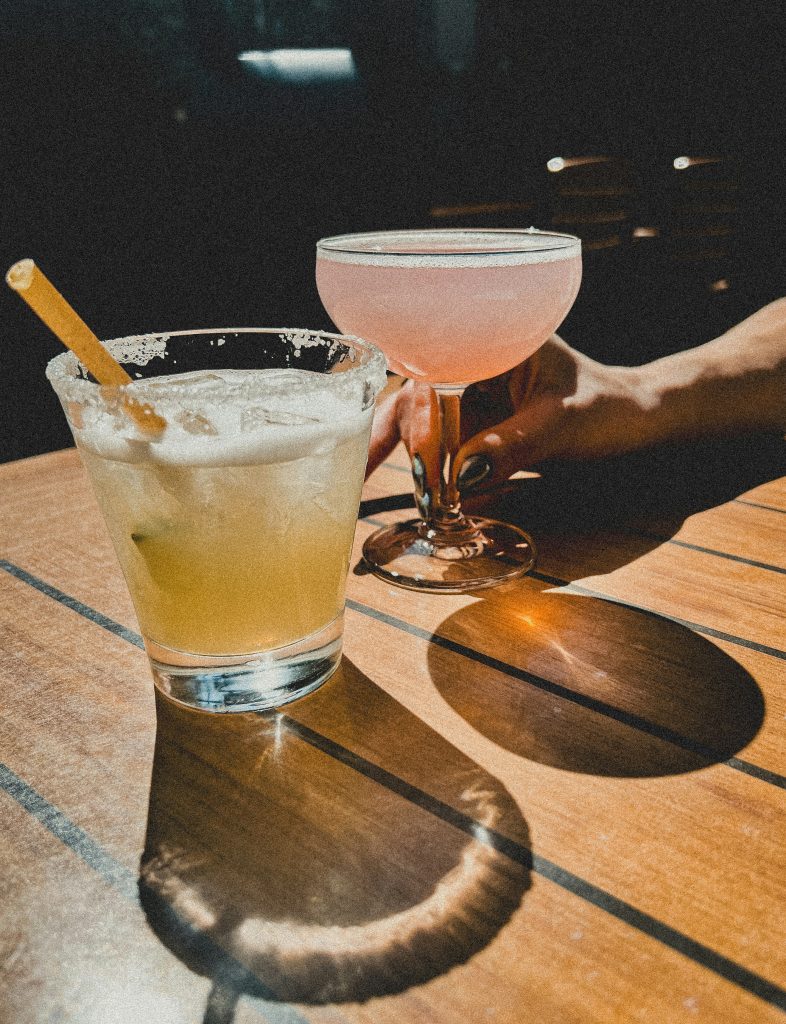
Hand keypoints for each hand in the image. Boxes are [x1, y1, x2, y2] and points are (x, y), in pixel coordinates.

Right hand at [366, 335, 651, 490]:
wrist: (637, 422)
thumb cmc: (610, 409)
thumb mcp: (564, 426)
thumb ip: (513, 447)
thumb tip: (459, 476)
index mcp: (492, 335)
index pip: (433, 371)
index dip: (418, 418)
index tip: (420, 464)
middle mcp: (473, 356)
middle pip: (416, 397)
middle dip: (404, 442)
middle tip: (400, 489)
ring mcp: (472, 390)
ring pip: (421, 422)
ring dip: (412, 461)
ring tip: (403, 498)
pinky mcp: (476, 420)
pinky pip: (441, 443)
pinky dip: (431, 471)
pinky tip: (423, 497)